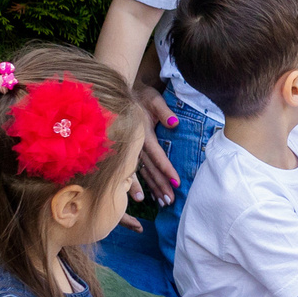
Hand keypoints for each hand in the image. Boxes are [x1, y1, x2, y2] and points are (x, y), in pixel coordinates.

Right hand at [134, 85, 178, 206]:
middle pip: (149, 169)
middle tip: (171, 201)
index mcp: (142, 133)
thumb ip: (164, 111)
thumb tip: (175, 123)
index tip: (177, 182)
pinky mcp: (127, 152)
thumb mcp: (154, 99)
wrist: (121, 93)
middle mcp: (135, 145)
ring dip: (152, 188)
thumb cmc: (142, 96)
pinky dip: (140, 185)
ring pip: (141, 173)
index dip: (166, 169)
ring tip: (162, 203)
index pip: (157, 155)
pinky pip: (134, 171)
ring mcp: (129, 150)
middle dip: (160, 186)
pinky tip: (146, 197)